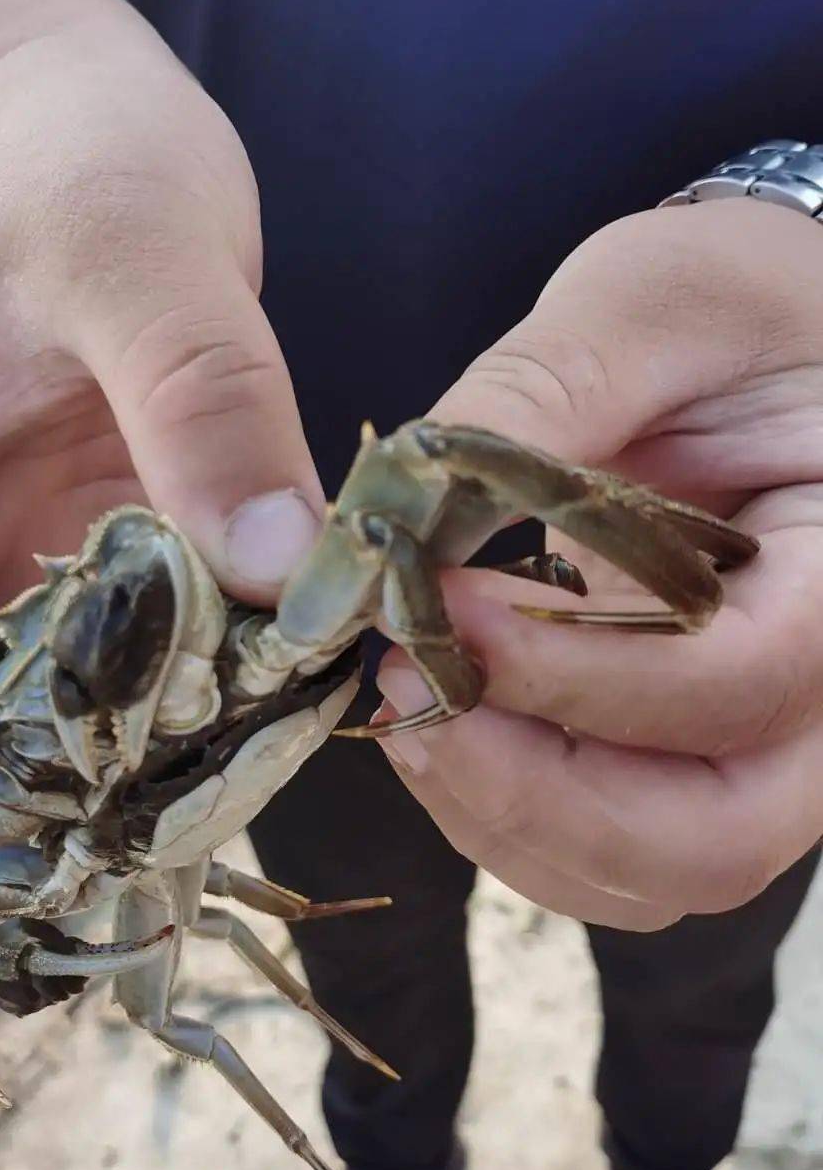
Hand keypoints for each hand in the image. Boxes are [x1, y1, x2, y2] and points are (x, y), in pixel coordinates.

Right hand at [0, 25, 322, 846]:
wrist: (97, 110)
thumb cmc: (79, 159)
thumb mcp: (140, 261)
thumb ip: (202, 405)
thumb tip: (278, 568)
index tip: (38, 807)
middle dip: (80, 782)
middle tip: (207, 795)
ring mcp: (57, 540)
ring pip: (92, 692)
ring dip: (173, 733)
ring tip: (279, 740)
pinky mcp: (139, 523)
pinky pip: (177, 626)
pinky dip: (232, 661)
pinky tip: (312, 658)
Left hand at [377, 199, 822, 928]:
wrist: (766, 336)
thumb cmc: (734, 301)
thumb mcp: (646, 301)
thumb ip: (535, 397)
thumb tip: (397, 509)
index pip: (736, 683)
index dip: (571, 672)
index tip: (440, 611)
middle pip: (711, 837)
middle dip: (533, 793)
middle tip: (408, 696)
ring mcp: (771, 737)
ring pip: (656, 869)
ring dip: (508, 820)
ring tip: (409, 709)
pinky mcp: (698, 746)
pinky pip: (617, 848)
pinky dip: (515, 820)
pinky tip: (446, 726)